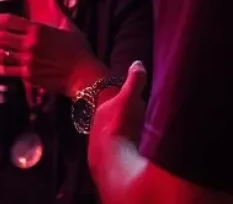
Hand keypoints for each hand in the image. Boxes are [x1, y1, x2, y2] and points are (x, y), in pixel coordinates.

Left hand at [0, 10, 101, 97]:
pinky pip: (7, 71)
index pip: (9, 21)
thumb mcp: (68, 25)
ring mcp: (27, 61)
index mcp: (37, 29)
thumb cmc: (78, 50)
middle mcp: (29, 44)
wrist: (84, 76)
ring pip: (1, 55)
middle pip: (0, 37)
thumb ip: (58, 9)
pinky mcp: (28, 76)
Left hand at [88, 62, 146, 182]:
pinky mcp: (103, 168)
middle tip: (133, 127)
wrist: (113, 160)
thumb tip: (137, 63)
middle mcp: (95, 130)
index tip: (129, 106)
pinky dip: (119, 158)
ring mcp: (97, 150)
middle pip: (108, 124)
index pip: (109, 105)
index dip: (119, 104)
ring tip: (133, 145)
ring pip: (108, 142)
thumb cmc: (121, 125)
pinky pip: (112, 159)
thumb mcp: (130, 99)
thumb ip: (134, 82)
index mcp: (101, 112)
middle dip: (118, 125)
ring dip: (118, 143)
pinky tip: (128, 159)